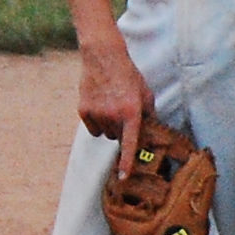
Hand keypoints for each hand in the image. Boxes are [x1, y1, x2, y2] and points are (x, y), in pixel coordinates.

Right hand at [78, 39, 154, 176]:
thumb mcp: (145, 93)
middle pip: (117, 138)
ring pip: (104, 134)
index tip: (123, 177)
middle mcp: (113, 115)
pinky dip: (96, 122)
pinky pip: (92, 128)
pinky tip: (100, 106)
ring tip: (111, 105)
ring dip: (109, 126)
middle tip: (122, 113)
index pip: (129, 143)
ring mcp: (97, 113)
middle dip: (121, 131)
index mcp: (131, 112)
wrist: (104, 57)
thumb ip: (149, 114)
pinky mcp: (83, 110)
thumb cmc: (128, 75)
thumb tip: (150, 131)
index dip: (126, 162)